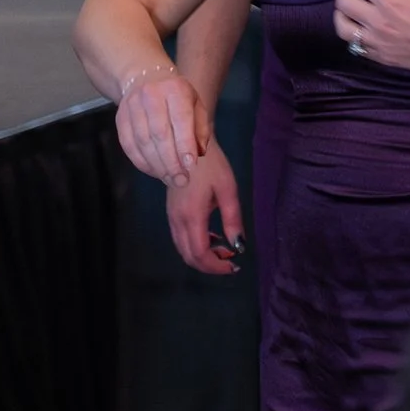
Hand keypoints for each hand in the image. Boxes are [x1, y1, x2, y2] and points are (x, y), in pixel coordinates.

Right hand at [114, 65, 211, 186]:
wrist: (145, 77)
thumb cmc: (177, 96)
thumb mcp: (196, 104)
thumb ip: (201, 129)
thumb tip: (198, 154)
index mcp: (175, 89)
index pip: (180, 119)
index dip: (184, 145)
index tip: (190, 166)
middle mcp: (151, 95)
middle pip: (159, 134)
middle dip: (171, 162)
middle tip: (181, 181)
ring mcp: (132, 106)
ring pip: (143, 142)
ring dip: (157, 166)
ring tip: (170, 179)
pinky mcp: (120, 118)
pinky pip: (129, 146)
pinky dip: (142, 163)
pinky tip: (155, 172)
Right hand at [165, 140, 247, 274]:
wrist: (187, 144)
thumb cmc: (211, 165)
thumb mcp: (228, 190)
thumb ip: (232, 220)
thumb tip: (238, 246)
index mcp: (192, 216)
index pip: (200, 254)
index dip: (216, 266)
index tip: (233, 266)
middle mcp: (177, 220)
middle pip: (188, 256)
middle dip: (209, 265)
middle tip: (230, 261)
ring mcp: (171, 216)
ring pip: (182, 249)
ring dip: (201, 256)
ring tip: (223, 250)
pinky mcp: (171, 212)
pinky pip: (180, 238)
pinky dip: (194, 245)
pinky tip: (211, 237)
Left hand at [332, 0, 409, 82]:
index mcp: (390, 1)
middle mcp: (378, 23)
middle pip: (343, 1)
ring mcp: (377, 43)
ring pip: (342, 27)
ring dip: (344, 12)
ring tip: (356, 7)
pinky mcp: (380, 58)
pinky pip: (354, 45)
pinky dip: (355, 32)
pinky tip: (366, 26)